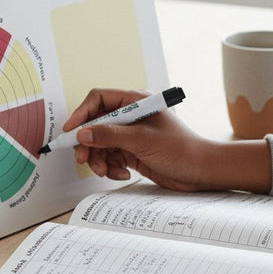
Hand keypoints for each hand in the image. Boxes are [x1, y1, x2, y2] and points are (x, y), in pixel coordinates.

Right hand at [63, 88, 272, 192]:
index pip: (99, 99)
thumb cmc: (181, 149)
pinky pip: (110, 157)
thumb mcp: (141, 140)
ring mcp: (131, 134)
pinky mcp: (132, 151)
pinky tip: (122, 174)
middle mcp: (131, 115)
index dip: (82, 114)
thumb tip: (83, 133)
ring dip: (99, 159)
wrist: (201, 171)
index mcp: (135, 101)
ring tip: (107, 171)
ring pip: (100, 143)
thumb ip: (109, 135)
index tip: (71, 132)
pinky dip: (111, 167)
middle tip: (84, 159)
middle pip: (95, 124)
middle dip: (88, 143)